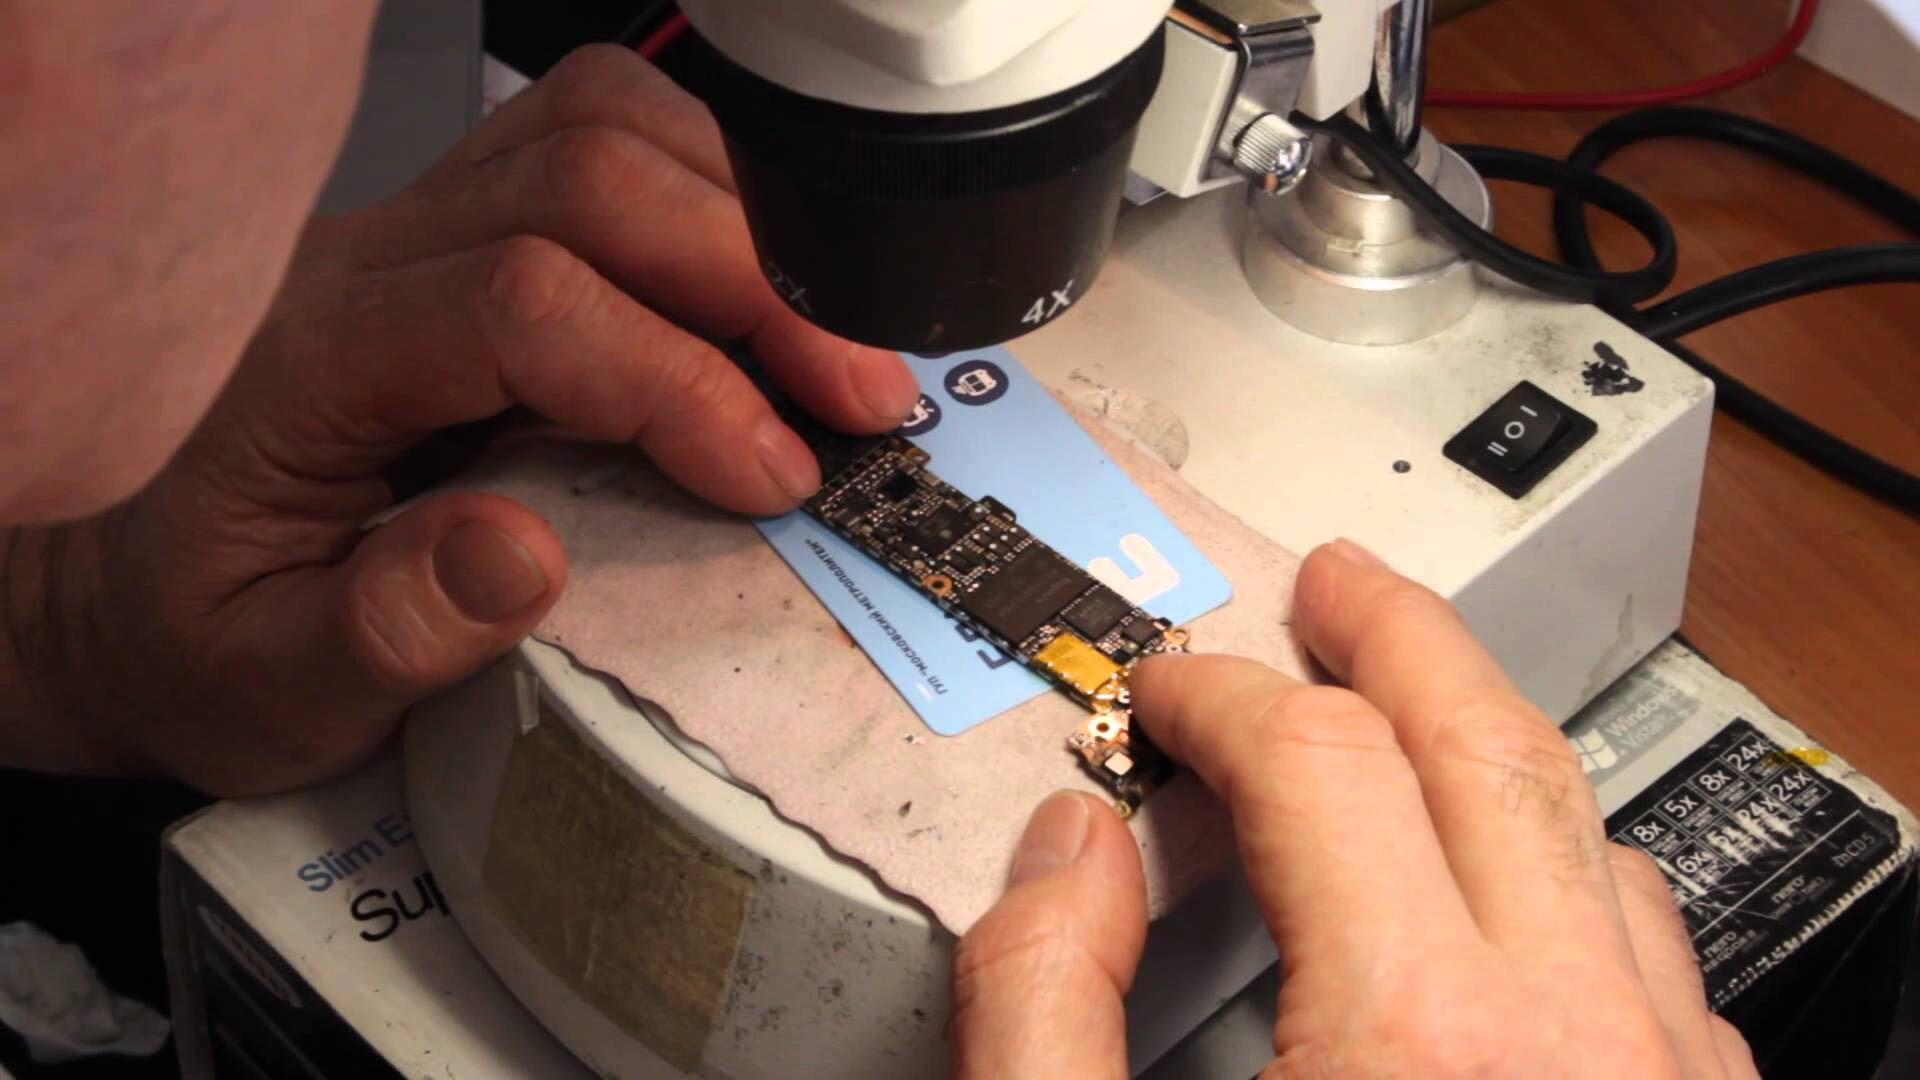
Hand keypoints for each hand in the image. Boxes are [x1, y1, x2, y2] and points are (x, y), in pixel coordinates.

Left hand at [1, 47, 917, 791]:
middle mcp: (371, 256)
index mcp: (316, 361)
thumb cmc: (212, 639)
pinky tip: (774, 292)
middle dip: (754, 282)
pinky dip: (716, 195)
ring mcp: (424, 223)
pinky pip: (606, 143)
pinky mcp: (474, 226)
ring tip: (842, 344)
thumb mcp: (267, 691)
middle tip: (866, 402)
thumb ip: (380, 635)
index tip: (776, 480)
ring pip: (604, 128)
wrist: (150, 581)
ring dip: (749, 220)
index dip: (674, 378)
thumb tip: (527, 553)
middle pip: (585, 178)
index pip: (523, 300)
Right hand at [951, 541, 1757, 1077]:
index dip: (1220, 697)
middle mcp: (1575, 1050)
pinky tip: (1514, 891)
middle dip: (1397, 640)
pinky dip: (1568, 878)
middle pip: (1492, 751)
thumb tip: (1061, 861)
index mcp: (1414, 1044)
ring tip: (1419, 710)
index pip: (1316, 764)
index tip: (1173, 692)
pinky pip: (1653, 960)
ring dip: (1489, 749)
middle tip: (1338, 580)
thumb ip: (1040, 1014)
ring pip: (1593, 841)